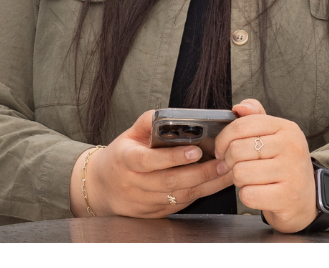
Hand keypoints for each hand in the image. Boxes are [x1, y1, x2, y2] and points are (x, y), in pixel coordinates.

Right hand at [70, 109, 233, 217]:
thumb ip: (150, 121)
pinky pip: (180, 205)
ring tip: (226, 172)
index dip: (173, 157)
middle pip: (170, 182)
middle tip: (222, 162)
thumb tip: (174, 115)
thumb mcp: (130, 133)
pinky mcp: (154, 214)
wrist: (102, 187)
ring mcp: (144, 203)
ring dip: (206, 185)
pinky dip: (200, 194)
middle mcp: (134, 184)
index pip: (149, 160)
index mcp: (125, 160)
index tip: (196, 150)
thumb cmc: (121, 154)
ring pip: (179, 197)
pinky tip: (216, 183)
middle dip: (200, 173)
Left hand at [214, 98, 318, 232]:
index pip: (242, 125)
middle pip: (237, 150)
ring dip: (238, 180)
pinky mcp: (288, 196)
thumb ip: (255, 117)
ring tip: (249, 180)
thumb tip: (238, 107)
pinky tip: (258, 193)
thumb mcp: (275, 135)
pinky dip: (247, 196)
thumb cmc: (284, 163)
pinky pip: (248, 195)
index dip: (223, 139)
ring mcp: (291, 172)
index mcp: (286, 128)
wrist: (308, 197)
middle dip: (229, 162)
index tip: (221, 149)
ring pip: (240, 173)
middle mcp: (291, 146)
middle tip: (234, 167)